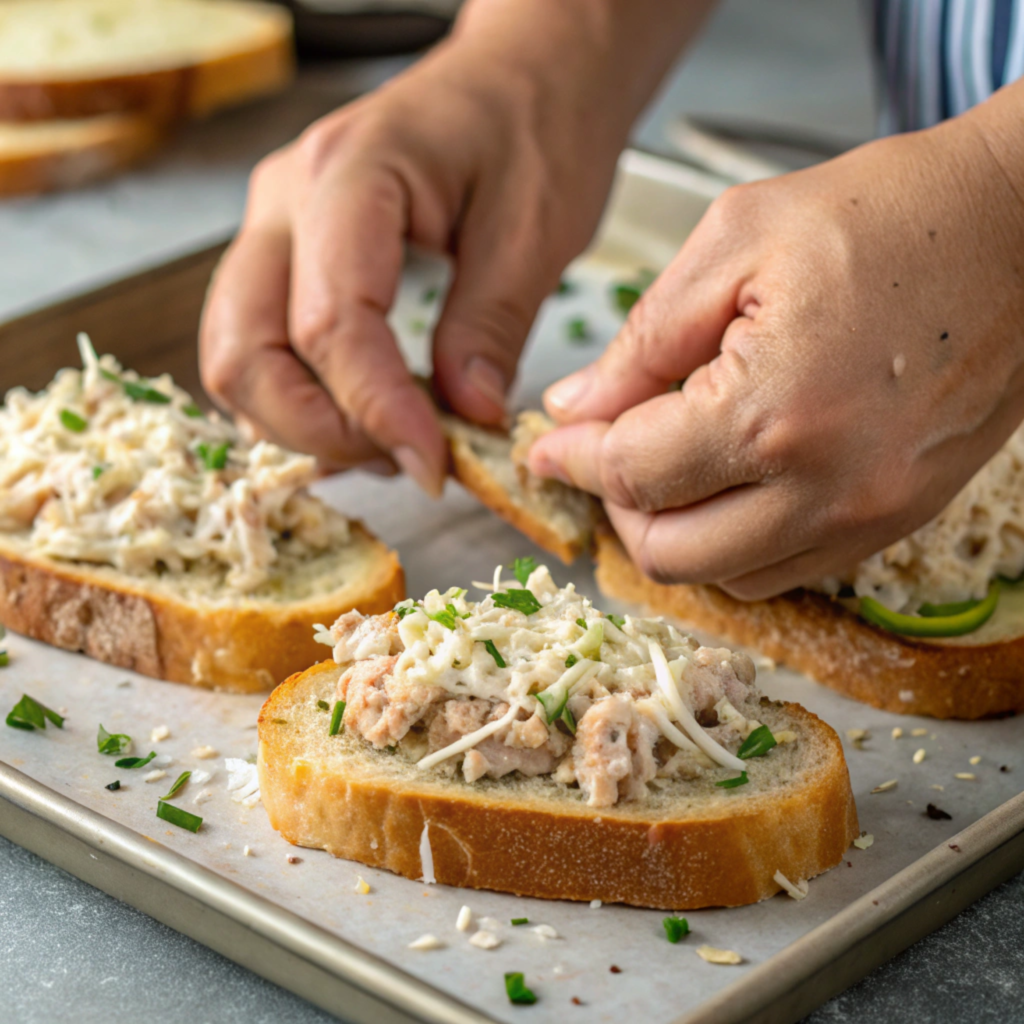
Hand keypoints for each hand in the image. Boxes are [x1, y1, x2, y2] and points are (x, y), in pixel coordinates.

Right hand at [198, 0, 706, 492]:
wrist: (521, 78)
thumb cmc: (534, 128)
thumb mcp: (536, 230)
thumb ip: (490, 327)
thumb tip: (463, 417)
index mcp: (352, 174)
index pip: (331, 322)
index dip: (378, 411)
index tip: (433, 464)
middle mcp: (288, 198)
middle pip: (244, 351)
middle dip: (320, 431)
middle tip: (405, 460)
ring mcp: (275, 226)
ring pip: (236, 356)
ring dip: (303, 424)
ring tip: (391, 441)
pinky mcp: (286, 254)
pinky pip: (257, 346)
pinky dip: (299, 400)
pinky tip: (365, 416)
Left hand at [529, 108, 1023, 598]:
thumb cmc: (890, 214)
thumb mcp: (737, 242)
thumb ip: (643, 339)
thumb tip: (574, 405)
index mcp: (772, 412)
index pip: (632, 474)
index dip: (573, 459)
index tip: (549, 445)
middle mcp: (824, 487)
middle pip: (670, 554)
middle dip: (620, 506)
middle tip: (609, 452)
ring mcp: (869, 514)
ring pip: (728, 579)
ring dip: (678, 532)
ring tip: (671, 465)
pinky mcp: (898, 518)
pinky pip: (790, 569)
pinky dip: (740, 542)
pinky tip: (733, 481)